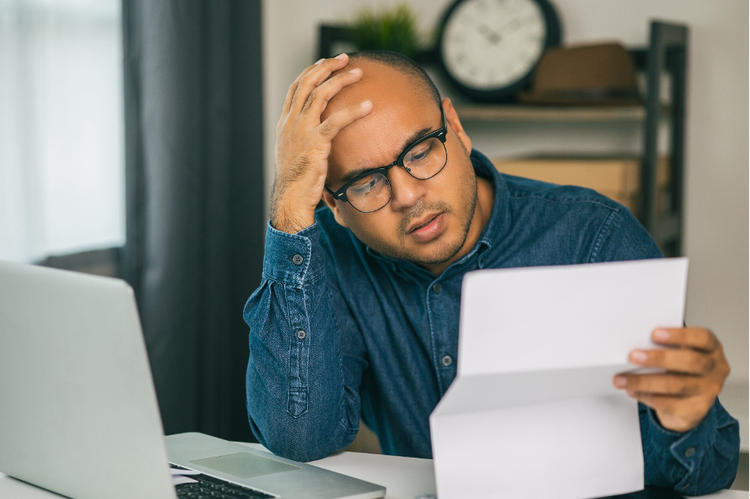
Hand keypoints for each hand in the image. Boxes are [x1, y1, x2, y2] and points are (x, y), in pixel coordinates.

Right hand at [271, 54, 372, 232]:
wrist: (290, 198)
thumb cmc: (297, 181)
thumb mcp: (296, 154)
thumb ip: (306, 139)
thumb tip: (321, 136)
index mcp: (286, 123)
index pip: (297, 87)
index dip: (311, 71)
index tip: (325, 62)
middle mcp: (291, 122)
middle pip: (307, 83)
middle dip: (326, 66)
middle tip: (344, 58)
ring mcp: (301, 131)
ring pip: (320, 94)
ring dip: (340, 80)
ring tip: (358, 73)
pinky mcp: (315, 143)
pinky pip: (335, 121)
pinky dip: (352, 111)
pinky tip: (368, 106)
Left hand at [614, 327, 729, 432]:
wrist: (690, 403)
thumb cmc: (681, 369)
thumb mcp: (679, 353)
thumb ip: (666, 346)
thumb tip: (636, 343)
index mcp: (711, 348)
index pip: (702, 338)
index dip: (679, 335)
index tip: (654, 334)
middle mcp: (715, 369)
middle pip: (690, 361)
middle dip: (658, 358)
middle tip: (633, 357)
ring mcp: (708, 391)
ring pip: (676, 385)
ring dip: (644, 381)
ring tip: (622, 379)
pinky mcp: (697, 410)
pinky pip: (669, 403)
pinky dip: (646, 396)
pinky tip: (632, 391)